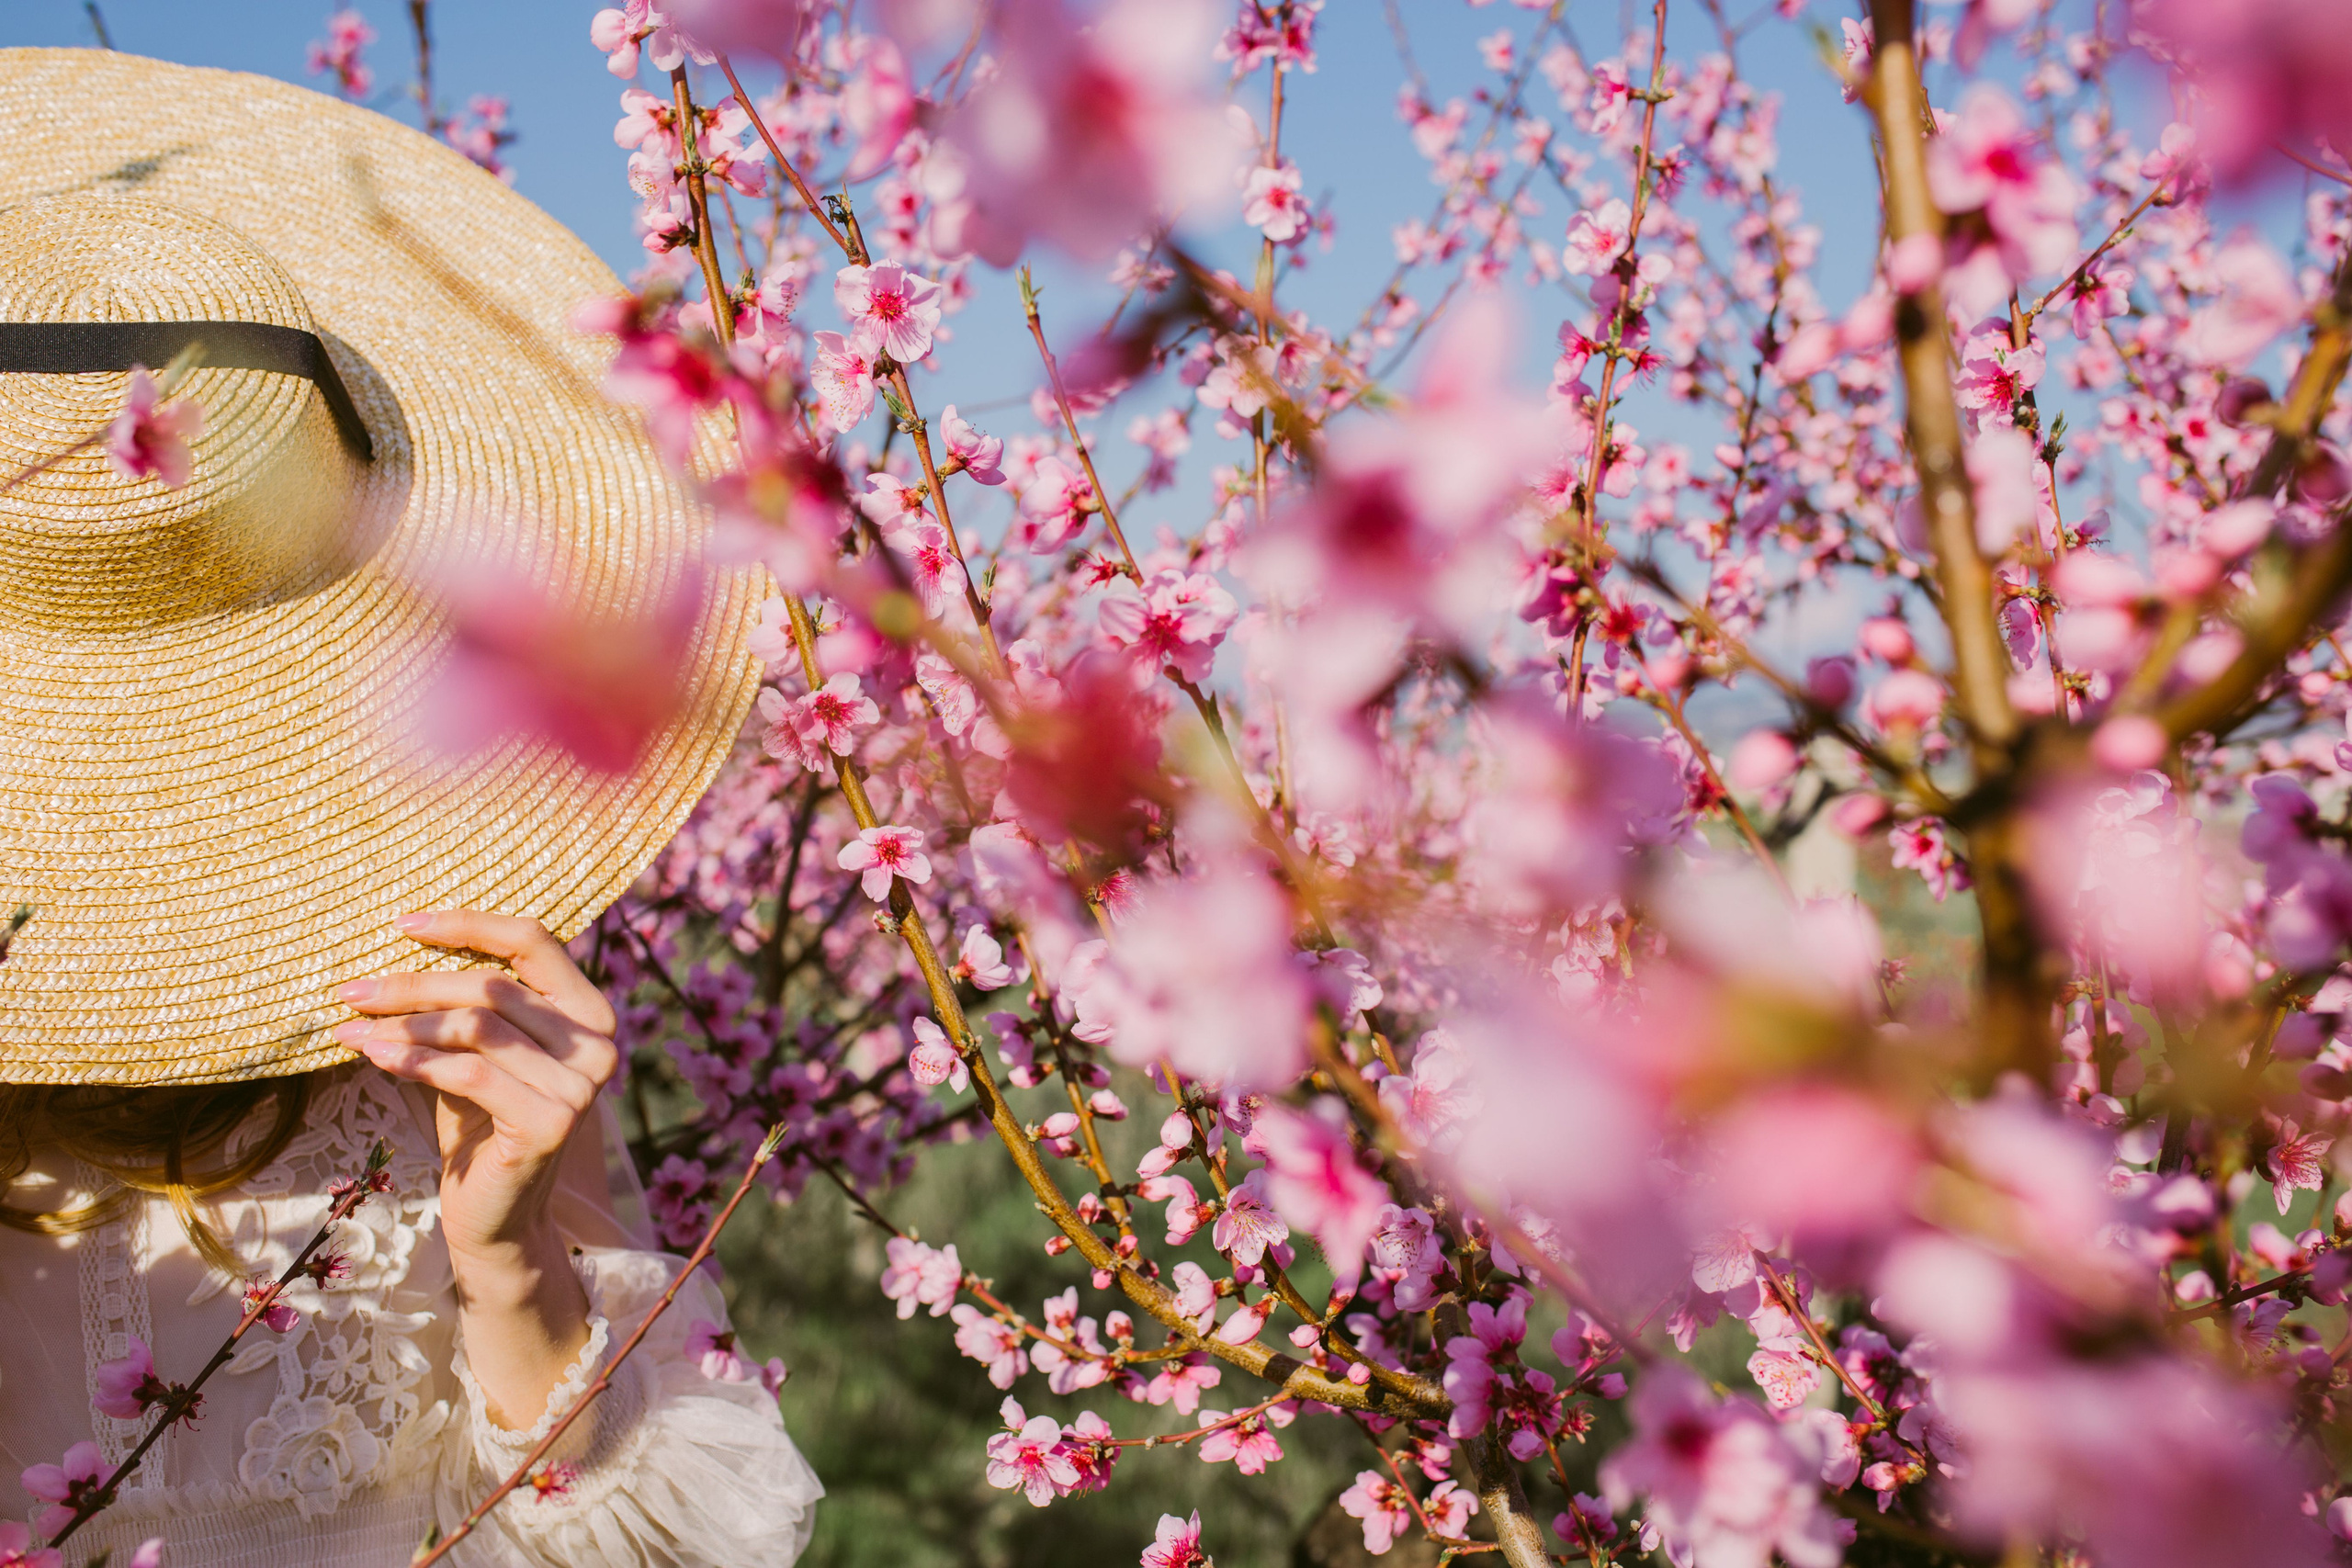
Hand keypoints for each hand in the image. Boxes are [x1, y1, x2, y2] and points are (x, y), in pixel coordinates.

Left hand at [334, 910, 619, 1425]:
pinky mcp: (552, 1123)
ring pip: (478, 1025)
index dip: (468, 923)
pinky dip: (415, 1061)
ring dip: (404, 1023)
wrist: (495, 1219)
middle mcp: (600, 1042)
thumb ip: (464, 1003)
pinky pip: (471, 1074)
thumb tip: (398, 941)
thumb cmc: (478, 1126)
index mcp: (590, 1010)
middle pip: (494, 985)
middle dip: (412, 983)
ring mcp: (583, 1085)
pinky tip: (374, 1055)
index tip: (401, 923)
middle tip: (349, 989)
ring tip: (352, 1027)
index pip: (534, 941)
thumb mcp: (475, 1051)